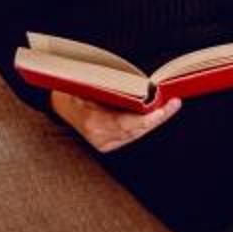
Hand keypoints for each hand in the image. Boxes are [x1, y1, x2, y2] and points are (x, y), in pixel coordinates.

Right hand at [50, 88, 180, 153]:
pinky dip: (144, 125)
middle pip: (136, 130)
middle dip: (157, 118)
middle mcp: (99, 137)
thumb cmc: (73, 89)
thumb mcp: (87, 85)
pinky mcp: (107, 145)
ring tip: (170, 106)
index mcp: (93, 122)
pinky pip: (131, 135)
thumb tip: (136, 88)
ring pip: (136, 134)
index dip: (146, 118)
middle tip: (174, 104)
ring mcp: (104, 143)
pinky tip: (157, 115)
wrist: (58, 103)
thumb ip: (109, 90)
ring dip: (153, 121)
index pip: (126, 123)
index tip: (160, 110)